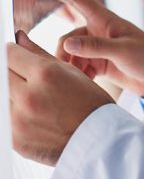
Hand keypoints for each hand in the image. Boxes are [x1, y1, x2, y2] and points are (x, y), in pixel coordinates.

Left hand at [8, 31, 113, 165]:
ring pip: (3, 95)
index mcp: (45, 75)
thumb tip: (19, 37)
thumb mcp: (71, 72)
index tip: (18, 55)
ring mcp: (18, 120)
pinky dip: (14, 112)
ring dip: (12, 92)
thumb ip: (39, 54)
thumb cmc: (90, 103)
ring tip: (34, 97)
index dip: (14, 52)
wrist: (100, 141)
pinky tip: (34, 114)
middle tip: (25, 76)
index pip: (10, 53)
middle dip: (11, 71)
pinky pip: (5, 117)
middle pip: (1, 73)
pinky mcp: (14, 139)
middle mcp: (28, 96)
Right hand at [38, 0, 143, 95]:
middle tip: (69, 69)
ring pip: (70, 53)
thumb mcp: (123, 50)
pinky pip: (77, 65)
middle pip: (67, 37)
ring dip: (71, 66)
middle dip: (64, 53)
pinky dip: (78, 73)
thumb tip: (67, 44)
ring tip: (84, 77)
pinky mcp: (98, 62)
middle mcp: (98, 31)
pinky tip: (88, 81)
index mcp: (105, 19)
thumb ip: (95, 47)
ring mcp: (97, 47)